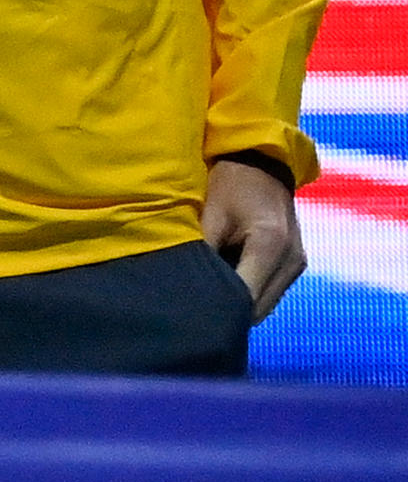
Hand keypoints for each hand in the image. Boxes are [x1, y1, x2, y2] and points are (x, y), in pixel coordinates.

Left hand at [204, 161, 304, 320]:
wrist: (262, 162)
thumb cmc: (230, 184)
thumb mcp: (209, 214)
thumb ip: (201, 252)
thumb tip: (184, 288)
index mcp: (270, 245)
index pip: (245, 298)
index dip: (219, 312)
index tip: (188, 319)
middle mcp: (291, 259)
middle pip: (257, 309)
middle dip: (227, 314)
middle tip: (191, 316)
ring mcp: (296, 263)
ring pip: (263, 304)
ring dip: (238, 306)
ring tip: (204, 301)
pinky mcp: (294, 264)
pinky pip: (268, 291)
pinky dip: (247, 294)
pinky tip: (222, 286)